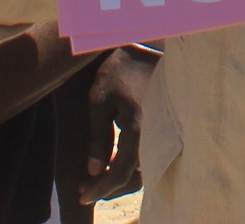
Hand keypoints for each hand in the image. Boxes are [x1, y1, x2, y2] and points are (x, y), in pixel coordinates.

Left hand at [77, 47, 155, 203]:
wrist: (143, 49)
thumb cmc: (117, 71)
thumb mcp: (99, 99)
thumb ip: (98, 137)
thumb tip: (95, 170)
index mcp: (139, 127)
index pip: (122, 170)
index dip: (102, 187)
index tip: (82, 195)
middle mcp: (155, 134)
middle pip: (135, 177)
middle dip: (110, 187)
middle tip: (85, 189)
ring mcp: (161, 132)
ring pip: (144, 170)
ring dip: (120, 179)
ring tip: (95, 179)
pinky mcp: (162, 129)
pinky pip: (149, 157)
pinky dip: (131, 166)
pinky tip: (112, 163)